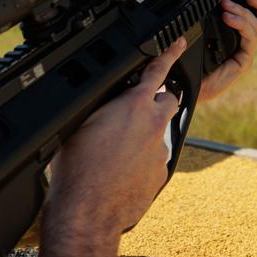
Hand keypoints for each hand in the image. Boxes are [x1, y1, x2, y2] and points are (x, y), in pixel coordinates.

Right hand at [34, 37, 189, 256]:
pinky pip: (153, 161)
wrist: (86, 213)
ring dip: (145, 137)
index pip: (157, 70)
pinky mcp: (159, 176)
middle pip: (169, 101)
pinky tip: (120, 173)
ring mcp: (159, 152)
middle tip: (138, 109)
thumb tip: (105, 102)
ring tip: (117, 152)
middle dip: (159, 100)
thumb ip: (102, 107)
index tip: (179, 43)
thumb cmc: (76, 169)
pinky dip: (142, 163)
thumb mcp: (79, 123)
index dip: (169, 53)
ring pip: (159, 134)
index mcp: (132, 106)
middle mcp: (152, 126)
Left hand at [199, 0, 256, 102]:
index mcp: (238, 40)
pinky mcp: (243, 63)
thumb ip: (209, 22)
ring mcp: (246, 55)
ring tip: (227, 6)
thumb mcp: (201, 36)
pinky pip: (250, 40)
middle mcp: (245, 47)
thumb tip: (213, 5)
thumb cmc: (192, 63)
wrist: (186, 87)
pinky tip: (229, 19)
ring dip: (243, 13)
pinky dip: (242, 26)